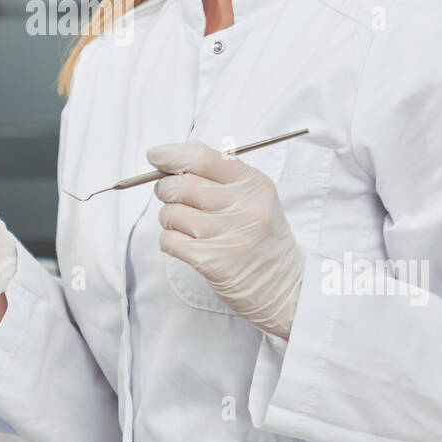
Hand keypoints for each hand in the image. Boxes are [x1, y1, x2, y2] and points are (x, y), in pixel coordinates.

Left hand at [148, 140, 304, 342]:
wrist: (285, 287)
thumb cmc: (261, 238)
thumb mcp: (255, 198)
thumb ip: (220, 174)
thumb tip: (173, 156)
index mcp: (254, 184)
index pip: (204, 157)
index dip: (172, 154)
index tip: (156, 156)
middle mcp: (245, 207)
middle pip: (182, 184)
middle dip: (165, 188)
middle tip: (171, 196)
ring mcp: (230, 235)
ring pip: (172, 213)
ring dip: (168, 218)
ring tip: (185, 226)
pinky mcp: (214, 262)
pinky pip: (170, 240)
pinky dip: (169, 241)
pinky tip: (185, 244)